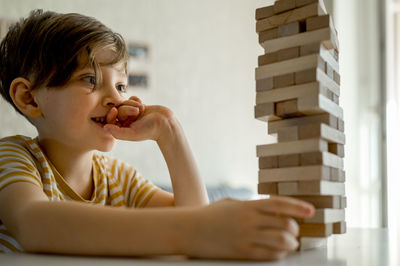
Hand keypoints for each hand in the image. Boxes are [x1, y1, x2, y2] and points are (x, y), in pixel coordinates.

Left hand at [103, 96, 174, 141]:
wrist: (166, 123)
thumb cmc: (150, 130)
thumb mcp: (132, 133)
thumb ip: (118, 132)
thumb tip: (104, 128)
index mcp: (122, 130)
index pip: (109, 120)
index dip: (110, 114)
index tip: (114, 110)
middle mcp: (126, 122)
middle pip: (117, 110)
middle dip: (125, 108)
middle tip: (136, 111)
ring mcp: (133, 113)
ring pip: (124, 103)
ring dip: (132, 103)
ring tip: (141, 108)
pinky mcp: (139, 106)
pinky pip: (131, 98)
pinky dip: (136, 99)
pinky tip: (142, 103)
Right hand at [187, 196, 314, 260]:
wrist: (188, 229)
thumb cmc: (209, 215)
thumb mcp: (231, 204)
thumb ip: (251, 206)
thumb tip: (270, 209)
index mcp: (247, 206)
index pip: (279, 204)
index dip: (298, 207)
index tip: (311, 211)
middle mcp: (249, 221)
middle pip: (285, 224)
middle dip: (294, 229)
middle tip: (294, 231)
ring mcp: (246, 237)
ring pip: (281, 241)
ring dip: (290, 243)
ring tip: (289, 243)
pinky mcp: (241, 252)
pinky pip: (268, 255)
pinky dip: (278, 254)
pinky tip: (278, 252)